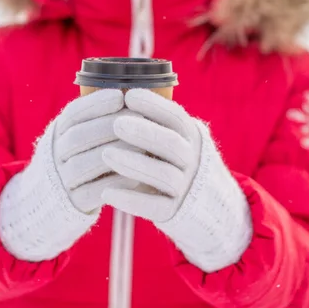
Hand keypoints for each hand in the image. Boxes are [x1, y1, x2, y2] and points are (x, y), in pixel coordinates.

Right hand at [0, 89, 136, 261]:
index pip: (72, 114)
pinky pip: (94, 192)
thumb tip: (131, 97)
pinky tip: (136, 176)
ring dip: (115, 153)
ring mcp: (62, 180)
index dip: (96, 104)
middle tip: (138, 118)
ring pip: (86, 164)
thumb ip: (95, 120)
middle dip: (110, 125)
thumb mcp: (75, 136)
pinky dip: (115, 183)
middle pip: (78, 137)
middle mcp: (55, 155)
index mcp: (57, 133)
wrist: (46, 201)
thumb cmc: (75, 159)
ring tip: (142, 146)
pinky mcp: (72, 204)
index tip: (120, 97)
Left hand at [101, 89, 201, 221]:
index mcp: (190, 137)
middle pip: (171, 143)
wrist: (202, 206)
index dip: (154, 105)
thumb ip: (154, 123)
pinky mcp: (174, 212)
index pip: (175, 117)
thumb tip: (119, 95)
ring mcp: (185, 187)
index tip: (129, 96)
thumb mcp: (173, 139)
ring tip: (106, 154)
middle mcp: (192, 160)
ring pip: (163, 174)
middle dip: (143, 132)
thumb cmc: (173, 162)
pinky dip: (130, 200)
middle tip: (116, 124)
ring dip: (133, 163)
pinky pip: (154, 206)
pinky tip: (106, 193)